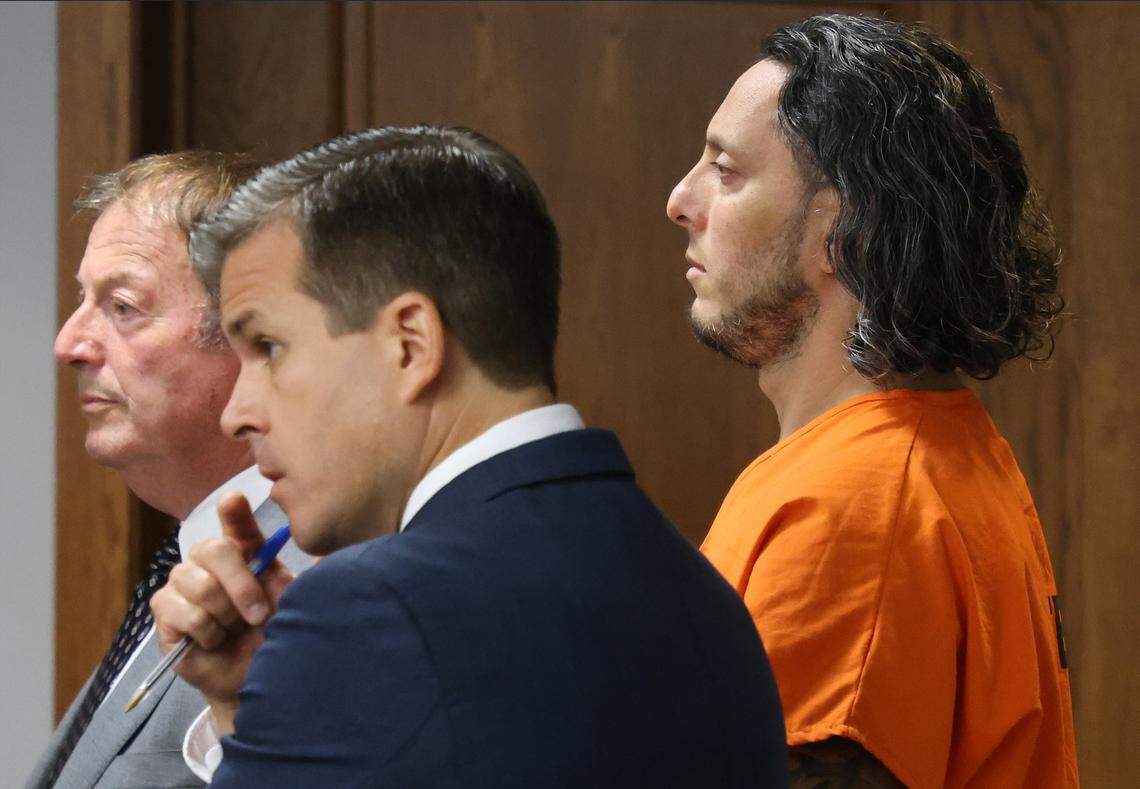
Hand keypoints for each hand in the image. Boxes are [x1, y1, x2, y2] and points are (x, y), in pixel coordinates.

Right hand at [150, 492, 293, 732]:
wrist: (254, 677)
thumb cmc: (274, 634)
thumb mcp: (294, 602)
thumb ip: (309, 574)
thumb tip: (329, 550)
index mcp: (244, 553)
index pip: (236, 524)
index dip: (234, 512)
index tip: (234, 500)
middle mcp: (210, 561)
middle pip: (214, 549)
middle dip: (240, 584)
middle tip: (258, 614)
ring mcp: (184, 584)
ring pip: (199, 584)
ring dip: (224, 614)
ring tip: (233, 630)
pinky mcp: (165, 611)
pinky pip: (183, 612)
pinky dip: (206, 631)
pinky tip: (214, 641)